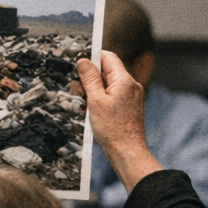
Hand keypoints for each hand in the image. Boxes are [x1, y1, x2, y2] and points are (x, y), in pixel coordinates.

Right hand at [77, 50, 160, 192]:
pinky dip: (102, 96)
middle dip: (91, 75)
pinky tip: (93, 108)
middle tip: (76, 86)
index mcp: (124, 80)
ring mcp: (131, 95)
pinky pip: (113, 94)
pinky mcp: (129, 105)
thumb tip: (84, 61)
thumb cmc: (112, 128)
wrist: (127, 150)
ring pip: (110, 83)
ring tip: (84, 101)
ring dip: (95, 87)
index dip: (93, 56)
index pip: (108, 57)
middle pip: (108, 70)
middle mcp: (131, 85)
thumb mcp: (95, 101)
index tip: (78, 61)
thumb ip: (90, 79)